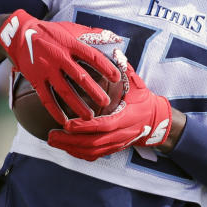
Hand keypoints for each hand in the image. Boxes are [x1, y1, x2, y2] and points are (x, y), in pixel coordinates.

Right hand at [0, 9, 120, 122]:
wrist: (19, 34)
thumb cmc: (50, 32)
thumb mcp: (70, 28)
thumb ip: (90, 34)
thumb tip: (114, 37)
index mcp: (70, 44)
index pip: (92, 56)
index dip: (106, 67)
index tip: (117, 78)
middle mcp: (59, 57)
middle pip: (80, 77)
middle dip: (94, 91)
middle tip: (106, 102)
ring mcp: (47, 69)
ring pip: (64, 91)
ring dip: (77, 105)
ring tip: (90, 117)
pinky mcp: (36, 79)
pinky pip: (46, 98)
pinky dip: (55, 111)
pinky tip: (64, 121)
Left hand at [47, 50, 172, 161]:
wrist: (156, 120)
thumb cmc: (143, 100)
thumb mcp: (138, 85)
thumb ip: (126, 70)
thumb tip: (117, 51)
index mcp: (127, 118)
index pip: (105, 125)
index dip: (86, 127)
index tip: (68, 124)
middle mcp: (122, 134)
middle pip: (94, 143)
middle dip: (71, 141)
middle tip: (51, 136)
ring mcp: (117, 143)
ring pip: (92, 151)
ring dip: (71, 148)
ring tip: (53, 141)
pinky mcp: (114, 148)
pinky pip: (95, 155)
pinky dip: (79, 153)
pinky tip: (66, 148)